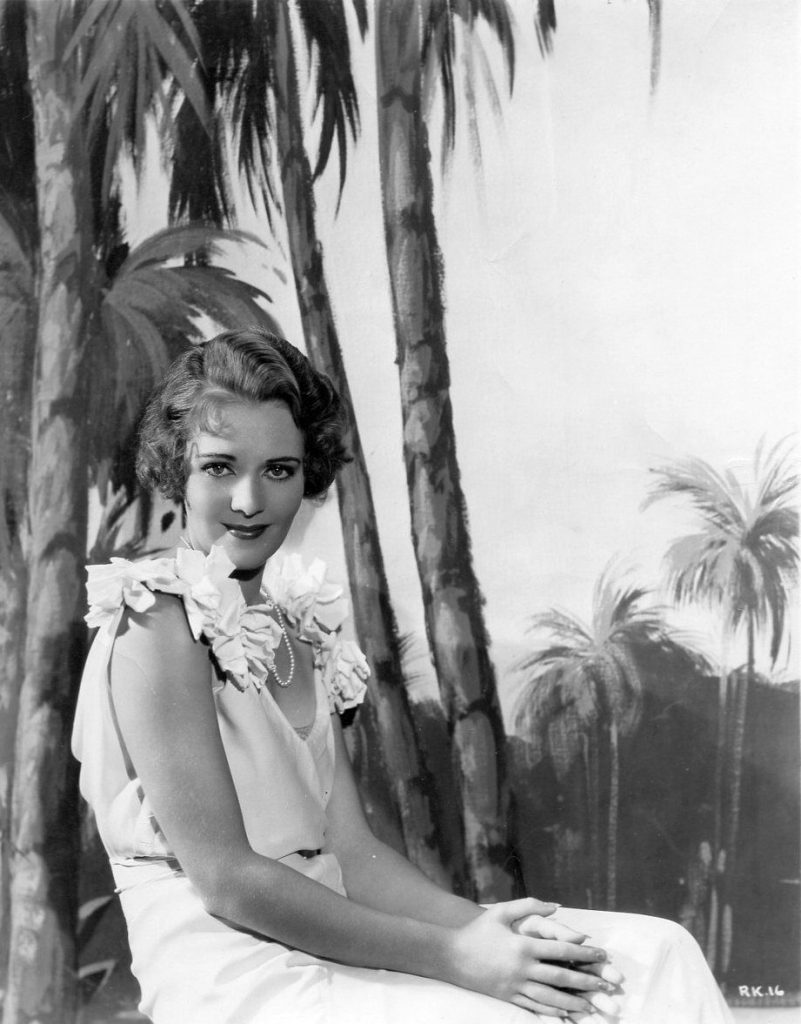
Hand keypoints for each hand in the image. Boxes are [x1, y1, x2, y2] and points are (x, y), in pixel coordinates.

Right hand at [448, 899, 615, 1016]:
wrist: (451, 955)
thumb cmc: (478, 930)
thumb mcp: (502, 911)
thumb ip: (530, 906)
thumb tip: (557, 906)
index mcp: (523, 946)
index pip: (561, 950)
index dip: (584, 954)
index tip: (601, 955)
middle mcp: (522, 968)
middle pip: (561, 976)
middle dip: (586, 981)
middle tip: (606, 984)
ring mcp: (515, 986)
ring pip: (551, 998)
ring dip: (573, 1002)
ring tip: (590, 1005)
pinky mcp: (508, 997)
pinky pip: (535, 1007)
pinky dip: (553, 1012)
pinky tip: (566, 1014)